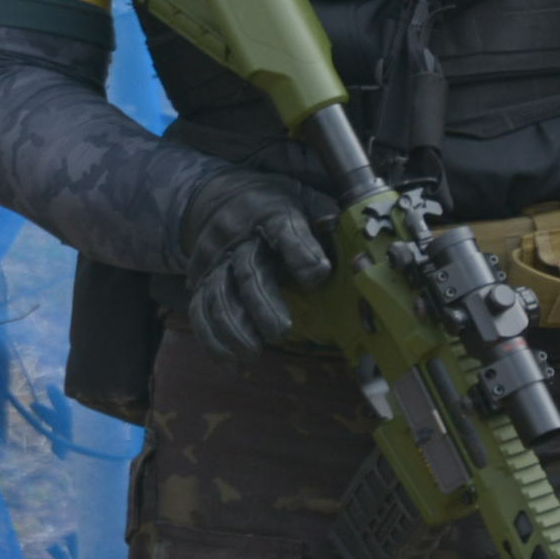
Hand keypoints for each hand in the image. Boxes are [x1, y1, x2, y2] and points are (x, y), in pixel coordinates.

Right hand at [178, 171, 334, 361]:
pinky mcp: (201, 280)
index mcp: (271, 212)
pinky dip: (211, 339)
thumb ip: (327, 218)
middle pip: (248, 270)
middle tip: (280, 330)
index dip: (300, 250)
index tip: (317, 274)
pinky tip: (229, 362)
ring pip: (218, 295)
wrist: (218, 195)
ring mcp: (216, 260)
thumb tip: (359, 242)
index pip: (284, 228)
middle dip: (262, 303)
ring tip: (251, 353)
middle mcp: (239, 237)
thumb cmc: (273, 203)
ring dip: (233, 327)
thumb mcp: (303, 197)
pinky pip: (200, 311)